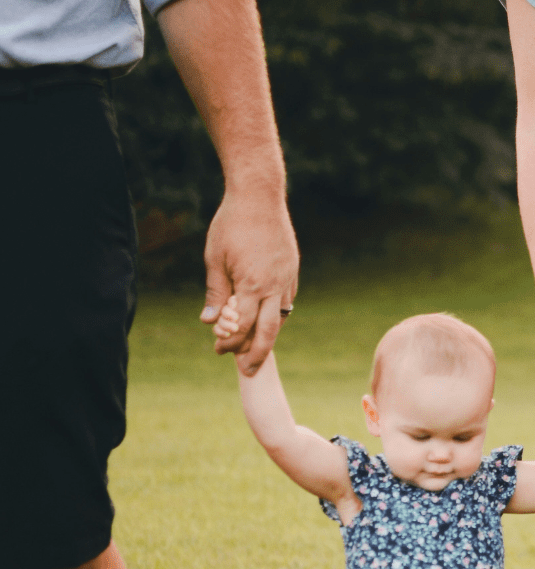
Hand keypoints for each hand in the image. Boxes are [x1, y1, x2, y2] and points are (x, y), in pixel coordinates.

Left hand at [199, 186, 298, 375]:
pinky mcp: (292, 272)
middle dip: (257, 354)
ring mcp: (287, 280)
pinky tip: (264, 319)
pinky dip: (275, 315)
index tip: (218, 350)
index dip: (229, 341)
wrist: (260, 197)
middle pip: (268, 332)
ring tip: (254, 348)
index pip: (241, 326)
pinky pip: (286, 303)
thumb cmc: (231, 225)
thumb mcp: (215, 259)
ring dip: (267, 336)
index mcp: (252, 285)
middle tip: (247, 371)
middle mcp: (274, 287)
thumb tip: (209, 322)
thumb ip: (215, 293)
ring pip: (281, 319)